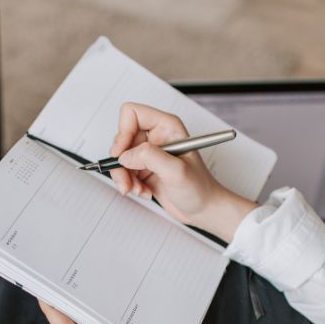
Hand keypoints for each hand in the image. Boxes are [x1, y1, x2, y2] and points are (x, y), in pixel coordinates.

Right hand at [109, 102, 257, 241]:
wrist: (204, 210)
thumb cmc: (200, 188)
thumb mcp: (176, 171)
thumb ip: (150, 157)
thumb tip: (126, 155)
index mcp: (167, 127)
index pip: (132, 114)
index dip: (122, 132)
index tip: (121, 154)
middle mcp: (157, 137)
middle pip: (122, 139)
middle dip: (121, 162)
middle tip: (127, 180)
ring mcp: (150, 154)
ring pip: (121, 158)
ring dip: (124, 177)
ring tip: (137, 190)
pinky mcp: (145, 169)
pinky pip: (125, 172)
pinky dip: (130, 184)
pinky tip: (144, 192)